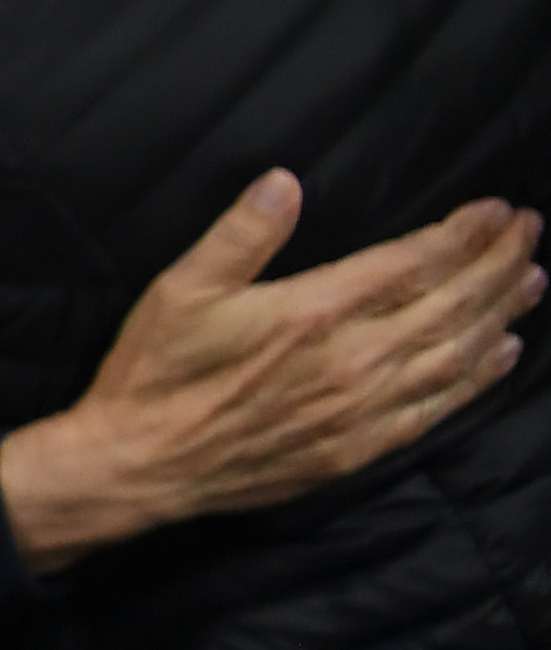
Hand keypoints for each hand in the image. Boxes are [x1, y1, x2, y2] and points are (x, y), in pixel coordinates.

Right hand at [0, 171, 542, 571]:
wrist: (138, 468)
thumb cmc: (153, 374)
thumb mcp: (179, 290)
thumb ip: (239, 235)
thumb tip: (285, 182)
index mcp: (312, 314)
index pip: (412, 264)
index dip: (463, 234)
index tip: (499, 209)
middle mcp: (351, 361)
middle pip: (450, 305)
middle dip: (498, 263)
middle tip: (531, 232)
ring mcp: (361, 410)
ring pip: (455, 354)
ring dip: (500, 313)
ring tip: (533, 279)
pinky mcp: (357, 449)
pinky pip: (437, 408)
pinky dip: (478, 378)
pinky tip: (501, 353)